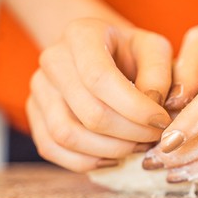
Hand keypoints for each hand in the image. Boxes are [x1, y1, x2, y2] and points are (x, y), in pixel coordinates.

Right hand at [27, 18, 172, 171]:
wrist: (100, 52)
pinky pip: (53, 148)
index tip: (161, 122)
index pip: (101, 79)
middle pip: (90, 112)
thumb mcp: (153, 49)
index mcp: (81, 35)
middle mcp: (53, 60)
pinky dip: (86, 162)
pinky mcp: (35, 114)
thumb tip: (154, 111)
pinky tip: (113, 157)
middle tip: (154, 136)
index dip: (135, 108)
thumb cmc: (130, 52)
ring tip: (137, 146)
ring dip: (110, 150)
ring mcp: (39, 88)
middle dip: (131, 134)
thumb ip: (159, 74)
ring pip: (68, 135)